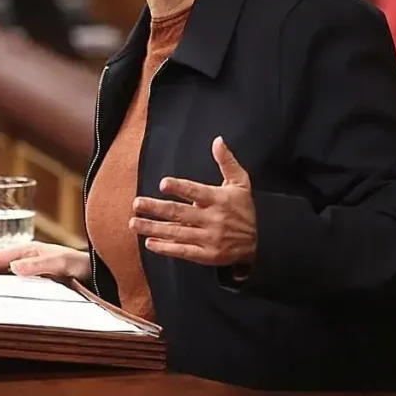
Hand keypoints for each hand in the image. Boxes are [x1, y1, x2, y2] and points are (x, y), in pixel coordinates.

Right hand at [0, 241, 90, 280]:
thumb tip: (13, 267)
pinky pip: (12, 281)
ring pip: (2, 272)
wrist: (100, 274)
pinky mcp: (37, 279)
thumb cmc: (83, 266)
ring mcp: (31, 268)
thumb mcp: (63, 263)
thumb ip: (40, 265)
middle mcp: (28, 258)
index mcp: (29, 251)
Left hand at [130, 136, 255, 266]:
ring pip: (177, 233)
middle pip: (180, 213)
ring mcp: (209, 239)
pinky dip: (166, 248)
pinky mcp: (207, 255)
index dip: (180, 188)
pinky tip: (149, 243)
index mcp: (219, 199)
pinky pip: (183, 252)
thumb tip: (218, 140)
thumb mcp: (241, 183)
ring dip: (153, 228)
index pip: (196, 191)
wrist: (262, 241)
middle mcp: (212, 219)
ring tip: (134, 223)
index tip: (163, 183)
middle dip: (156, 208)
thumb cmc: (245, 209)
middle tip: (137, 203)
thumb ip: (227, 161)